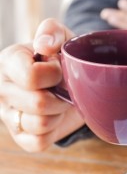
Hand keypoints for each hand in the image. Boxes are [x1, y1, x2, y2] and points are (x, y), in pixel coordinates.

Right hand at [0, 18, 84, 151]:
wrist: (73, 84)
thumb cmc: (64, 59)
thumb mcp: (63, 37)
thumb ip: (52, 31)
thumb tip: (44, 45)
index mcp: (8, 62)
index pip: (30, 76)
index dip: (55, 75)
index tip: (60, 69)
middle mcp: (2, 89)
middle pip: (38, 102)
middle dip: (61, 96)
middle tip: (64, 89)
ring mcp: (8, 115)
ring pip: (40, 123)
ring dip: (58, 114)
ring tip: (59, 102)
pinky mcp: (21, 137)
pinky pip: (39, 142)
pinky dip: (53, 131)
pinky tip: (54, 118)